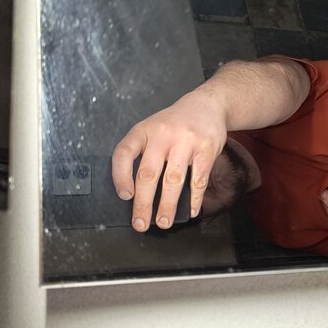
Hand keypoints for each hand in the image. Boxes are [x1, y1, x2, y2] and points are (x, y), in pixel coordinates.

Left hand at [111, 92, 226, 230]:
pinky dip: (194, 199)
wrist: (207, 104)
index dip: (120, 177)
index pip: (124, 154)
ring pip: (172, 180)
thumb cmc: (175, 123)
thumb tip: (136, 193)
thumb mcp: (152, 130)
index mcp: (143, 130)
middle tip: (141, 223)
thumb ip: (143, 154)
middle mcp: (162, 134)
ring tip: (164, 222)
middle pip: (148, 174)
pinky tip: (190, 210)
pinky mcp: (206, 148)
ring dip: (167, 205)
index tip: (124, 196)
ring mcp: (185, 141)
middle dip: (143, 204)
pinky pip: (198, 179)